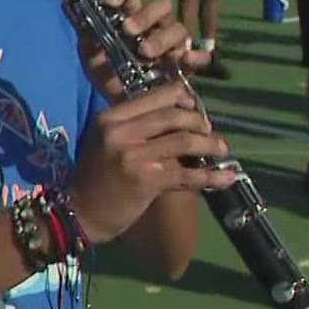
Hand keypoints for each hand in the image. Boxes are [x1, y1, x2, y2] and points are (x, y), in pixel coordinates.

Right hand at [67, 81, 236, 243]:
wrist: (80, 213)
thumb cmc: (96, 176)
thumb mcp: (107, 139)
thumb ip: (135, 124)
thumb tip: (178, 113)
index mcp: (111, 116)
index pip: (158, 94)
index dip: (184, 98)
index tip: (195, 109)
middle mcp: (121, 131)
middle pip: (174, 115)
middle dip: (200, 122)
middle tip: (210, 132)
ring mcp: (134, 155)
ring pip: (184, 141)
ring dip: (209, 145)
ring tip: (222, 150)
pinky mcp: (147, 180)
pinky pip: (187, 175)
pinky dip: (211, 177)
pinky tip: (228, 178)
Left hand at [76, 0, 207, 101]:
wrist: (123, 107)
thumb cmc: (109, 76)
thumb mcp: (91, 58)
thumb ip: (86, 38)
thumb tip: (74, 14)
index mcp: (132, 17)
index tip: (110, 1)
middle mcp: (155, 25)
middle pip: (161, 5)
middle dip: (145, 15)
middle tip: (128, 29)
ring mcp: (172, 44)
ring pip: (178, 29)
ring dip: (161, 38)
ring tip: (145, 52)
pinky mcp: (185, 65)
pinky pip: (199, 56)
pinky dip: (196, 56)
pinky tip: (185, 60)